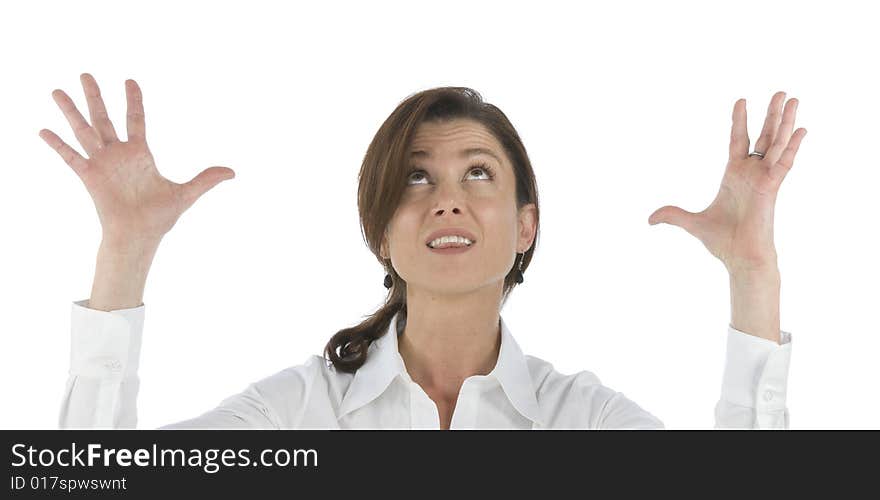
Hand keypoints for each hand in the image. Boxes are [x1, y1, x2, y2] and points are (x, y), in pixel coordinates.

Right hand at [39, 73, 234, 243]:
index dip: (134, 100)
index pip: (135, 120)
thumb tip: (233, 172)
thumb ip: (206, 179)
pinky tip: (42, 130)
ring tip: (56, 90)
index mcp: (140, 154)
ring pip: (84, 131)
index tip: (129, 81)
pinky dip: (57, 145)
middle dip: (95, 96)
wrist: (140, 237)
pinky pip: (71, 157)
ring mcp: (102, 165)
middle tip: (85, 74)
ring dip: (70, 111)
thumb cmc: (159, 218)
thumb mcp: (186, 194)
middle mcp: (118, 155)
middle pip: (104, 118)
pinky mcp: (90, 177)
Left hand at [648, 92, 806, 273]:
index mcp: (734, 175)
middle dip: (772, 114)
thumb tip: (650, 219)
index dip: (740, 121)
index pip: (738, 140)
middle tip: (781, 92)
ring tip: (793, 98)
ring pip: (776, 143)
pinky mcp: (772, 188)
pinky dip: (792, 146)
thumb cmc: (722, 241)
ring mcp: (764, 178)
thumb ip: (672, 215)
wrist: (738, 257)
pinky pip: (784, 163)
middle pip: (764, 136)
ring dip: (785, 121)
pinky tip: (801, 129)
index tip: (741, 100)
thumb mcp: (691, 222)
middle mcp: (752, 172)